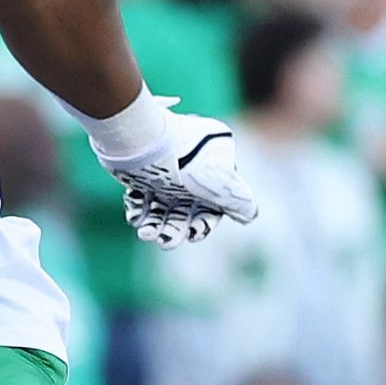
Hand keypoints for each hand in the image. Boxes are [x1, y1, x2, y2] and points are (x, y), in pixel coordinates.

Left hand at [109, 120, 258, 246]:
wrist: (149, 142)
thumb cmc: (190, 163)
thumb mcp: (226, 185)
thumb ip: (240, 203)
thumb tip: (249, 215)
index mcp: (212, 174)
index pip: (211, 207)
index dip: (203, 226)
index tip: (193, 236)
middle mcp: (188, 174)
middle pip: (183, 211)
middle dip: (174, 230)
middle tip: (164, 242)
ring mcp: (164, 173)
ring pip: (160, 208)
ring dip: (154, 225)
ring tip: (145, 233)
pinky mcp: (140, 173)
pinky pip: (139, 198)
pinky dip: (138, 211)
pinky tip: (135, 217)